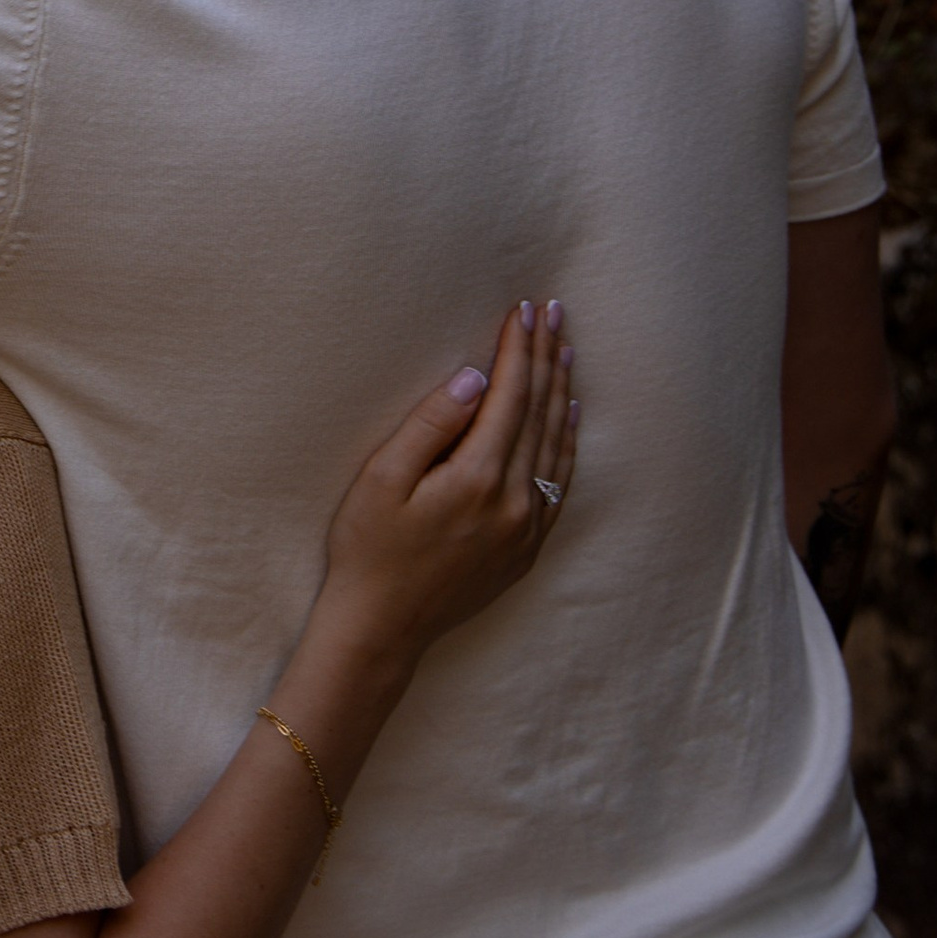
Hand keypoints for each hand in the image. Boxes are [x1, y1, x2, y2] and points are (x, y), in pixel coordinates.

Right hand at [317, 302, 576, 668]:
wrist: (381, 628)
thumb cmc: (368, 551)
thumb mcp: (381, 480)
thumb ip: (430, 426)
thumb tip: (474, 380)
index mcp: (478, 479)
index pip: (510, 397)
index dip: (518, 350)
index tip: (523, 309)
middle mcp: (514, 503)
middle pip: (540, 414)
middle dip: (546, 357)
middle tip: (553, 311)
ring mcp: (526, 529)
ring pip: (556, 446)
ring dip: (562, 393)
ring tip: (565, 350)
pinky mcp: (526, 549)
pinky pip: (559, 484)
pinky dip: (567, 444)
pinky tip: (568, 417)